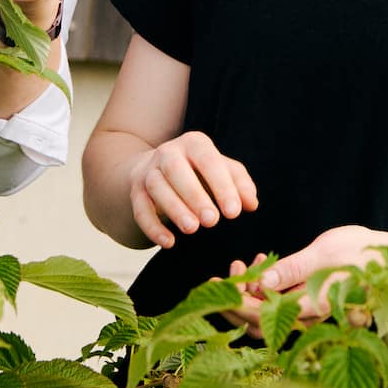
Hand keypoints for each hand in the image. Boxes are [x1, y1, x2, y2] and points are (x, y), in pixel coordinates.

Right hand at [127, 130, 257, 248]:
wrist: (160, 169)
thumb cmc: (201, 172)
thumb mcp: (223, 171)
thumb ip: (239, 184)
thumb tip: (251, 204)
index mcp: (194, 144)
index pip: (208, 160)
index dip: (221, 185)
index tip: (234, 212)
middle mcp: (168, 153)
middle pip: (176, 170)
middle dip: (194, 196)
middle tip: (212, 221)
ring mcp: (149, 171)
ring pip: (157, 188)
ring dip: (174, 209)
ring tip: (192, 229)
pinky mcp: (136, 191)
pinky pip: (140, 209)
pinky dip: (152, 227)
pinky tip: (169, 243)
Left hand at [221, 227, 387, 337]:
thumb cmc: (364, 253)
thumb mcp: (326, 253)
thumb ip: (293, 269)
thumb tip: (261, 284)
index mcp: (310, 308)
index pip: (260, 317)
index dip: (234, 302)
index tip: (215, 284)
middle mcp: (307, 317)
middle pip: (258, 322)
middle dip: (235, 298)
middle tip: (223, 273)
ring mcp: (309, 312)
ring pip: (268, 315)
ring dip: (251, 291)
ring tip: (246, 262)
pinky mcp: (311, 304)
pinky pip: (281, 304)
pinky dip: (267, 286)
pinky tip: (265, 263)